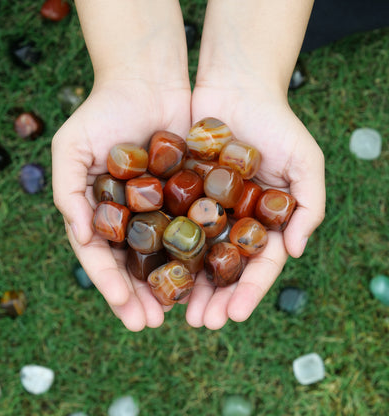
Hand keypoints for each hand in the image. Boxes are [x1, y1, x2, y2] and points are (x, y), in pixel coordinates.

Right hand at [52, 79, 190, 330]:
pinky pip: (194, 228)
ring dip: (171, 284)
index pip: (103, 259)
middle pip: (135, 264)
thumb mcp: (71, 149)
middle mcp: (132, 216)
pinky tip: (205, 276)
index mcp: (102, 212)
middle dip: (141, 296)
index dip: (112, 287)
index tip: (127, 313)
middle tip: (152, 325)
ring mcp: (161, 207)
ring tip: (181, 313)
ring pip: (166, 254)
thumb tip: (81, 237)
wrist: (147, 80)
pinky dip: (198, 252)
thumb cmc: (103, 111)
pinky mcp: (189, 194)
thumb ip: (69, 193)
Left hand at [186, 79, 324, 328]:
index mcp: (263, 219)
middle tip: (199, 322)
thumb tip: (295, 251)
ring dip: (186, 282)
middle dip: (213, 297)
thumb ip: (310, 206)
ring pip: (194, 253)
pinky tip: (152, 269)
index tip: (233, 316)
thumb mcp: (305, 161)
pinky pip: (169, 222)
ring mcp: (205, 207)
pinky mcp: (180, 191)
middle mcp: (233, 219)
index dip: (248, 292)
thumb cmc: (276, 122)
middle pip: (223, 267)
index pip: (258, 264)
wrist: (235, 86)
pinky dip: (163, 247)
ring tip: (173, 307)